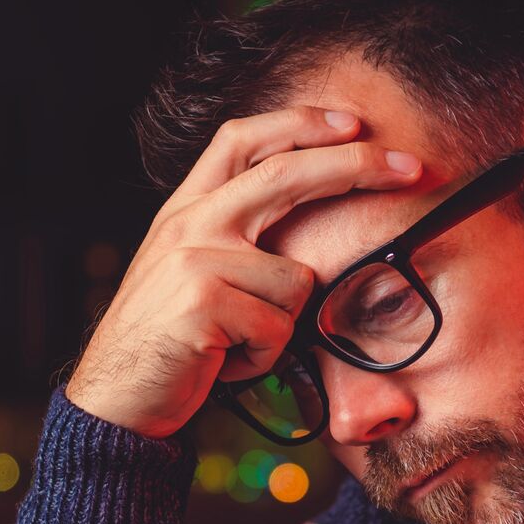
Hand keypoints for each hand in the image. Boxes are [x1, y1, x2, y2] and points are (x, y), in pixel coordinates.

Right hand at [66, 107, 422, 437]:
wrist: (111, 401)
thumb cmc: (168, 344)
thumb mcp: (190, 272)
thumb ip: (233, 237)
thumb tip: (306, 219)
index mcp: (185, 209)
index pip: (243, 139)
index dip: (301, 123)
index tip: (353, 122)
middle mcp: (188, 223)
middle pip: (286, 174)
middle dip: (358, 166)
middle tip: (411, 167)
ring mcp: (194, 259)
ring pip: (296, 280)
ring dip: (280, 326)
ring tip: (234, 344)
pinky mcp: (204, 302)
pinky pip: (279, 329)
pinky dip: (262, 358)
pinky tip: (223, 362)